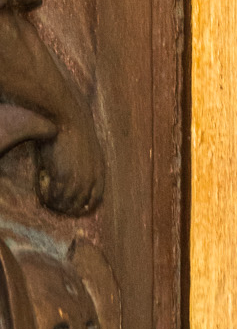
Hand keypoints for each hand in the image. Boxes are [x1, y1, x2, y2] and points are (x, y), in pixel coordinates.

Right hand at [37, 100, 104, 216]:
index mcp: (100, 170)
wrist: (69, 118)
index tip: (75, 210)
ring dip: (56, 204)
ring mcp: (77, 179)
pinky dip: (48, 197)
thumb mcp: (88, 152)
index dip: (85, 207)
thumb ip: (85, 169)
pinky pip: (54, 196)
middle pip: (79, 205)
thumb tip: (74, 185)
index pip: (95, 198)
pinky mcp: (63, 176)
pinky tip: (44, 193)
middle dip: (68, 208)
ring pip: (65, 203)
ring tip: (49, 200)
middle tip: (57, 206)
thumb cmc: (75, 131)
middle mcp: (91, 178)